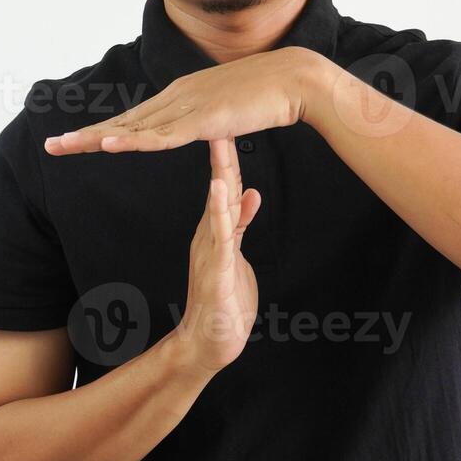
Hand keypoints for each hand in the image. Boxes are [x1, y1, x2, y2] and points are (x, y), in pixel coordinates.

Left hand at [42, 47, 321, 154]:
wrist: (294, 80)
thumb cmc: (267, 96)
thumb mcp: (227, 111)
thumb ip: (209, 119)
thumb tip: (201, 127)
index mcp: (180, 97)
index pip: (134, 120)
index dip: (103, 132)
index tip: (77, 141)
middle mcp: (176, 98)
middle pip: (123, 122)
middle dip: (86, 135)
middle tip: (52, 146)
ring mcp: (187, 108)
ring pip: (134, 129)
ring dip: (96, 139)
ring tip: (65, 147)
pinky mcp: (202, 120)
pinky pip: (161, 136)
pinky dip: (133, 141)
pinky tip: (109, 146)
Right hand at [175, 138, 261, 373]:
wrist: (208, 344)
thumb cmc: (225, 302)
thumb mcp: (238, 256)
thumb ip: (241, 224)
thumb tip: (251, 192)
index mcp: (217, 231)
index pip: (225, 186)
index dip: (229, 154)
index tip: (231, 121)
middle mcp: (210, 236)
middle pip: (219, 189)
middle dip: (222, 153)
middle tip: (221, 116)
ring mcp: (211, 253)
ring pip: (217, 209)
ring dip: (220, 177)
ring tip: (220, 146)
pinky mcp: (216, 272)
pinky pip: (220, 240)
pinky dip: (221, 215)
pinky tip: (221, 193)